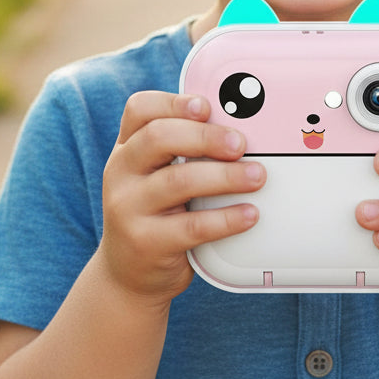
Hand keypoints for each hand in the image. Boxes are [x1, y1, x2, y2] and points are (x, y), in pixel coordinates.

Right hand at [99, 91, 265, 304]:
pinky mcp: (146, 243)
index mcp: (127, 148)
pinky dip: (226, 218)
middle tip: (241, 144)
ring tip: (257, 176)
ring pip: (178, 181)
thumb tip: (240, 127)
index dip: (173, 102)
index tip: (207, 106)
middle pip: (158, 138)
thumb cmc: (157, 214)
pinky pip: (191, 226)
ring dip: (225, 176)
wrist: (129, 275)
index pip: (139, 110)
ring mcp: (128, 208)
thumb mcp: (156, 176)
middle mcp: (121, 173)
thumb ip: (182, 149)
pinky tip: (249, 214)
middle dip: (206, 136)